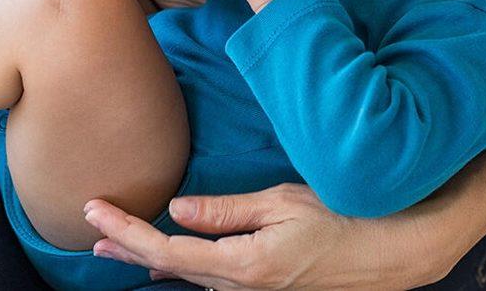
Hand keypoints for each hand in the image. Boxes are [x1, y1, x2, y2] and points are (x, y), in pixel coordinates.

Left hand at [83, 144, 485, 289]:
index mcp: (243, 265)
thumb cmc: (345, 218)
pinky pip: (214, 279)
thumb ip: (226, 211)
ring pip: (190, 277)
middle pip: (170, 270)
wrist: (395, 253)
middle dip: (127, 249)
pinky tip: (171, 257)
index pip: (167, 251)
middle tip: (91, 232)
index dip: (126, 232)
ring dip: (151, 259)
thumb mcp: (283, 203)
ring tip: (117, 245)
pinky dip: (184, 265)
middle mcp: (243, 287)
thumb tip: (178, 209)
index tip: (94, 211)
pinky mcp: (268, 288)